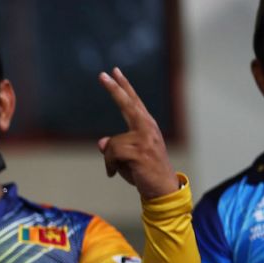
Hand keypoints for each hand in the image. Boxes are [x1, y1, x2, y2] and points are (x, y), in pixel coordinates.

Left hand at [96, 67, 176, 199]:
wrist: (161, 189)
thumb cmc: (143, 173)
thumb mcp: (125, 158)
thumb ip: (114, 147)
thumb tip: (101, 142)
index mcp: (146, 126)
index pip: (133, 102)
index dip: (123, 87)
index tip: (114, 72)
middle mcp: (147, 127)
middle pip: (128, 104)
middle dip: (114, 89)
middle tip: (103, 74)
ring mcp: (145, 137)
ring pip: (112, 142)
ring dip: (110, 159)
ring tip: (115, 170)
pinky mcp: (140, 150)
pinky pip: (112, 153)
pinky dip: (110, 165)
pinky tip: (114, 173)